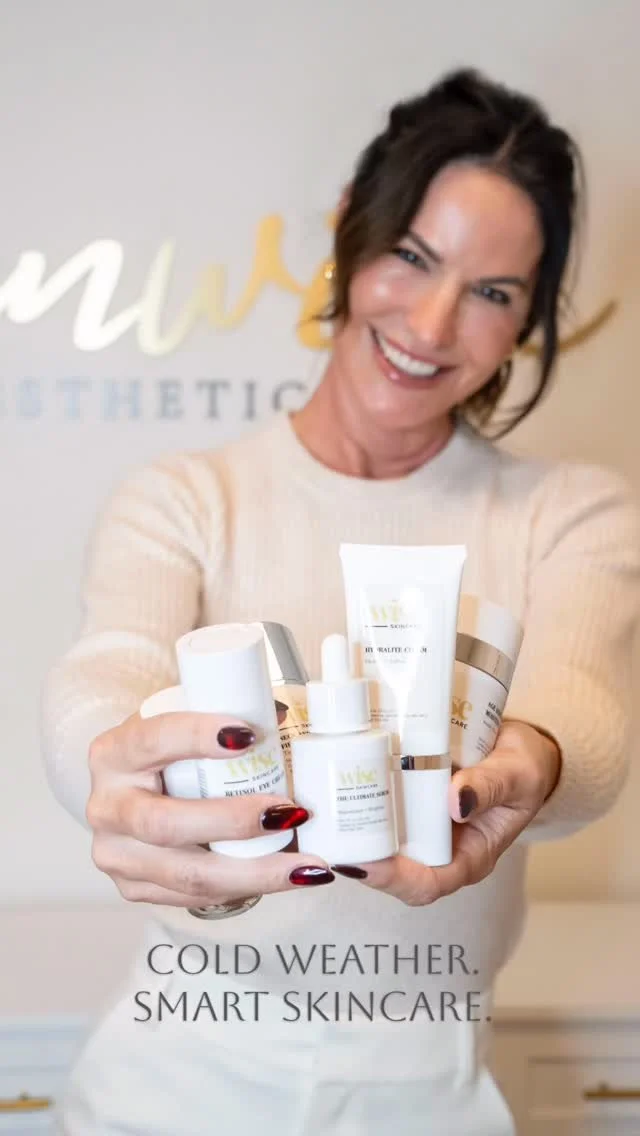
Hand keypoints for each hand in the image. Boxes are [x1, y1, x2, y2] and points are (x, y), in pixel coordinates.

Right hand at [87, 711, 334, 906]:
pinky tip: (283, 879)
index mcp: (113, 752)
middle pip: (165, 824)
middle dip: (235, 822)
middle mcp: (105, 806)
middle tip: (291, 812)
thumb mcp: (183, 722)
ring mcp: (115, 854)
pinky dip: (244, 888)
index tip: (252, 735)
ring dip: (254, 871)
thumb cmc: (168, 753)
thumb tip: (281, 718)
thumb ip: (223, 716)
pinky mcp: (133, 888)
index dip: (198, 736)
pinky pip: (193, 898)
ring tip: (306, 866)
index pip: (153, 740)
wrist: (132, 789)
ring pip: (186, 875)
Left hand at [333, 720, 560, 904]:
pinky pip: (381, 809)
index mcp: (470, 857)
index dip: (392, 879)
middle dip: (358, 856)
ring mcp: (421, 825)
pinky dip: (358, 799)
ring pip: (380, 840)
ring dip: (351, 829)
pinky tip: (335, 779)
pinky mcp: (408, 800)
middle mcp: (440, 848)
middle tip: (329, 833)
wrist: (518, 746)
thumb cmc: (525, 768)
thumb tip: (455, 802)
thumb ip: (492, 787)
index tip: (364, 862)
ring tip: (322, 810)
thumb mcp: (519, 774)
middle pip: (392, 869)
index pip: (426, 883)